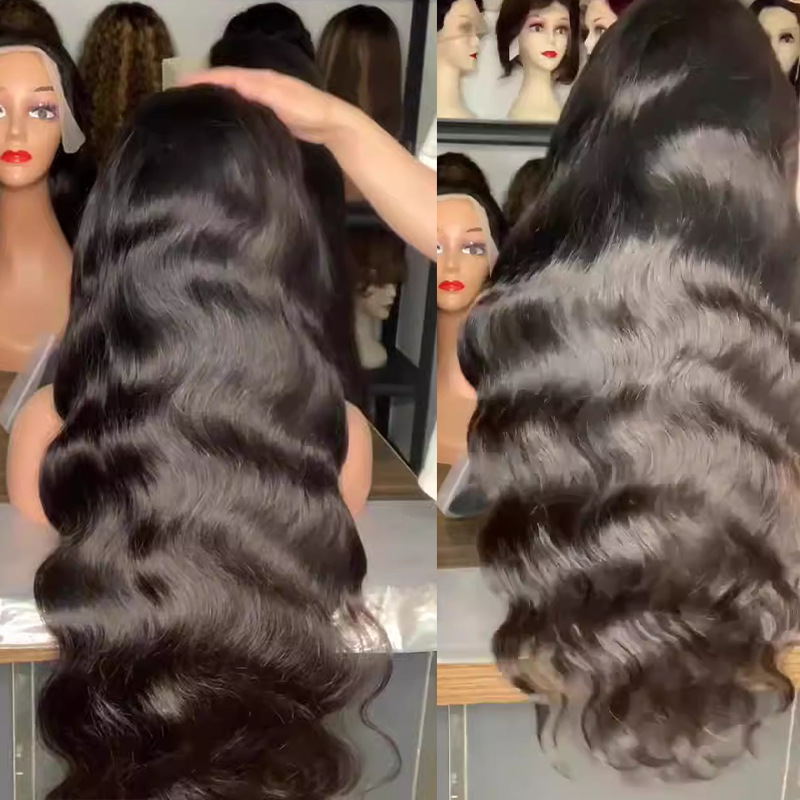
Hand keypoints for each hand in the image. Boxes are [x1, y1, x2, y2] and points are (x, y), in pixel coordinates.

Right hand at [179, 67, 348, 145]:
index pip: (224, 76)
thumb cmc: (308, 111)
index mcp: (259, 79)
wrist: (333, 125)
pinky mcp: (270, 115)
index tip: (178, 86)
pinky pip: (244, 109)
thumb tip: (226, 85)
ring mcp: (264, 100)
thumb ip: (256, 91)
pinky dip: (230, 110)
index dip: (202, 79)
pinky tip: (223, 121)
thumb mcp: (280, 99)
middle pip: (226, 83)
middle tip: (179, 98)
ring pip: (234, 96)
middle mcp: (259, 86)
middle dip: (203, 87)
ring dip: (215, 99)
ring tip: (194, 108)